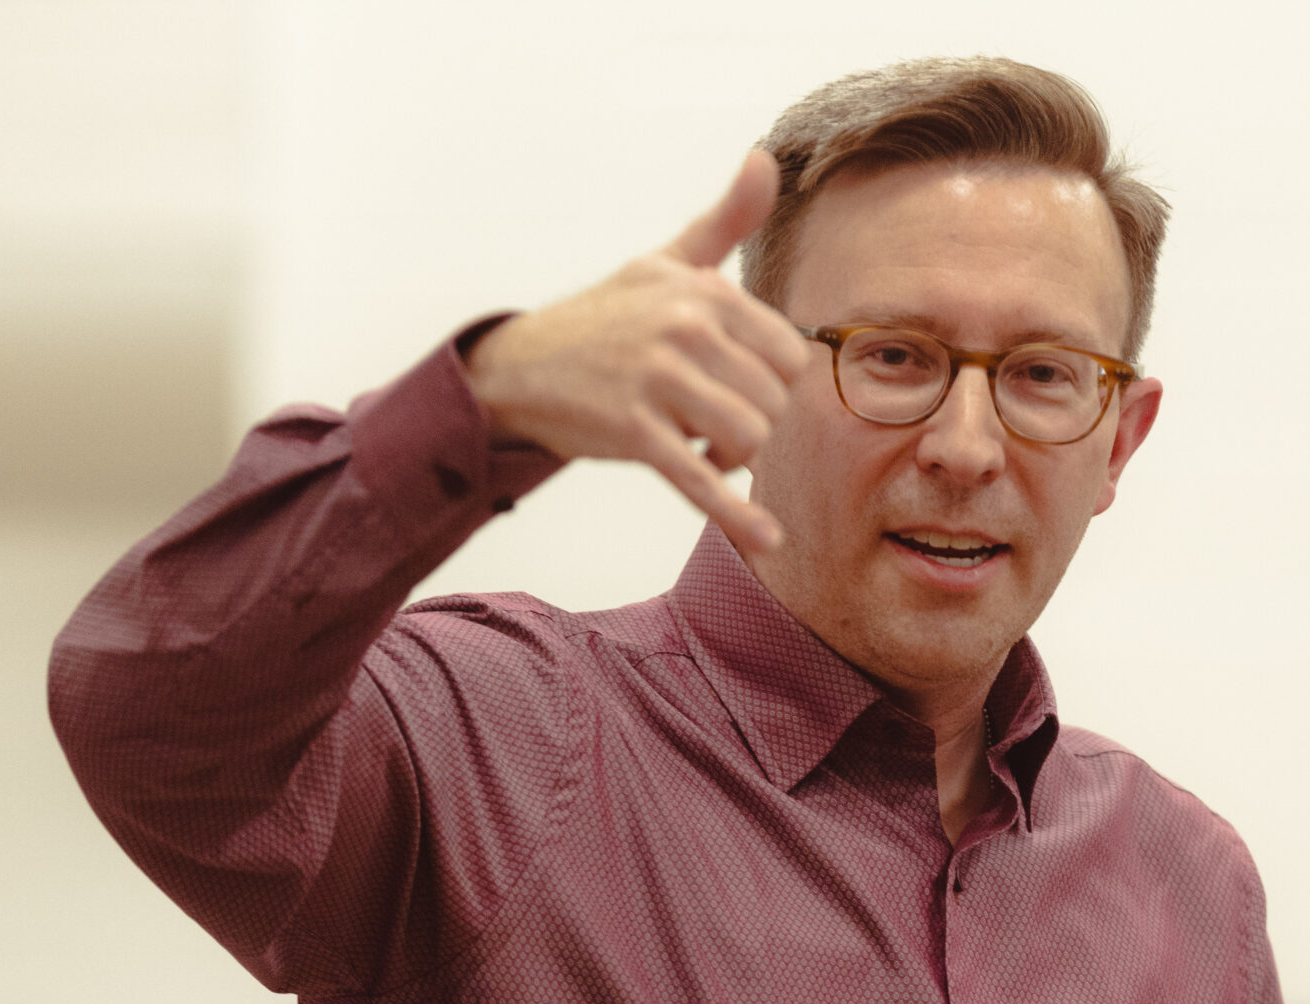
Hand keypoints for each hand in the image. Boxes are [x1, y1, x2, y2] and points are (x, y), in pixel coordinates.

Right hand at [465, 150, 810, 559]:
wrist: (519, 367)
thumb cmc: (606, 316)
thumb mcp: (664, 262)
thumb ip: (723, 221)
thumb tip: (763, 157)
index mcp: (703, 290)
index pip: (790, 356)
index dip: (772, 385)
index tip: (736, 387)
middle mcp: (685, 327)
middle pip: (774, 404)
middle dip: (753, 425)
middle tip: (709, 422)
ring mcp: (658, 380)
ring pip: (749, 440)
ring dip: (735, 459)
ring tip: (700, 447)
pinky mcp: (635, 432)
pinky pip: (701, 479)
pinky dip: (736, 514)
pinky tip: (765, 539)